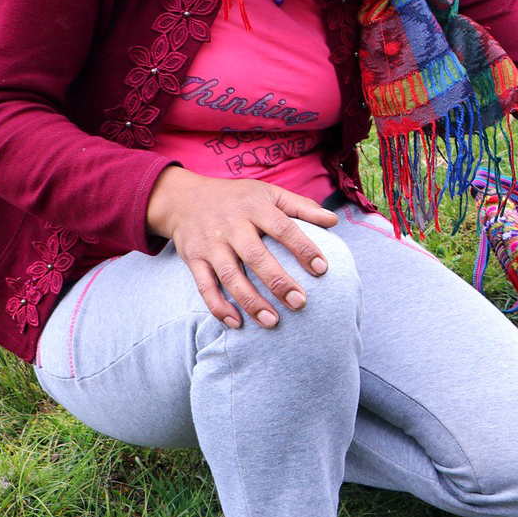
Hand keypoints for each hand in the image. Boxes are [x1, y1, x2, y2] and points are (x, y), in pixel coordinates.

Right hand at [145, 168, 338, 329]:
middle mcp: (231, 226)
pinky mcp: (194, 259)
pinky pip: (204, 286)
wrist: (183, 198)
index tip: (322, 269)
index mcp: (254, 207)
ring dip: (251, 301)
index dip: (303, 248)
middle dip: (278, 281)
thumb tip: (333, 221)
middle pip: (256, 256)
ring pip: (231, 276)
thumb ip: (301, 206)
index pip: (283, 228)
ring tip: (273, 322)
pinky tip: (237, 323)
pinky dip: (218, 306)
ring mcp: (211, 244)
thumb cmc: (237, 197)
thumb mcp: (269, 192)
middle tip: (300, 303)